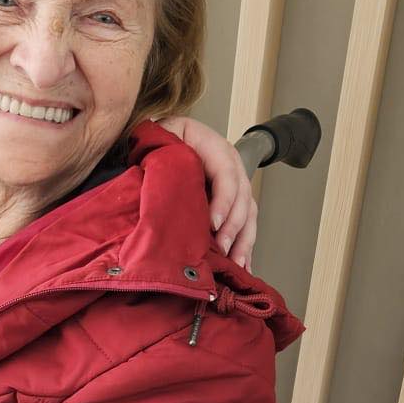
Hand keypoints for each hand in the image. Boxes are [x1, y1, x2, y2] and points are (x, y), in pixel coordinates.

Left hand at [159, 116, 257, 268]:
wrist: (166, 137)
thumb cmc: (162, 139)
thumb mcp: (162, 138)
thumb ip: (165, 155)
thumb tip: (154, 182)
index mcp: (214, 148)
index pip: (227, 175)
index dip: (223, 201)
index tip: (212, 224)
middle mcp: (231, 165)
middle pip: (243, 198)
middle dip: (234, 227)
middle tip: (221, 249)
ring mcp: (236, 184)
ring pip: (249, 214)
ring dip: (244, 241)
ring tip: (236, 264)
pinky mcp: (233, 202)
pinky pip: (246, 224)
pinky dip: (245, 246)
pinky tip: (243, 266)